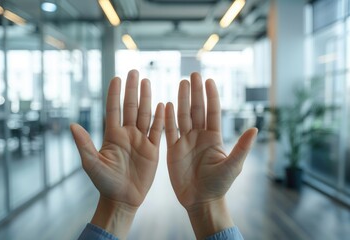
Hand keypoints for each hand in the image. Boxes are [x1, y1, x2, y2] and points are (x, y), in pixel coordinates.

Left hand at [71, 70, 163, 238]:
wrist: (122, 199)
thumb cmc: (104, 183)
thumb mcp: (92, 164)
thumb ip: (84, 144)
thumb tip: (72, 126)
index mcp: (112, 135)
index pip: (114, 109)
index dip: (115, 93)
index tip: (117, 77)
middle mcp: (127, 134)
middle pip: (131, 107)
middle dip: (132, 89)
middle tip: (135, 72)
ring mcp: (140, 140)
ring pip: (145, 114)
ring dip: (146, 98)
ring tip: (147, 82)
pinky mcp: (152, 149)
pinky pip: (157, 130)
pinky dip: (160, 118)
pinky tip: (162, 104)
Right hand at [165, 73, 256, 238]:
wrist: (201, 200)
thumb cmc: (219, 185)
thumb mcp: (233, 166)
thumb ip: (242, 147)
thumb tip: (255, 129)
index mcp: (214, 137)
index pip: (213, 112)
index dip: (211, 96)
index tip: (209, 80)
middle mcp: (200, 136)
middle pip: (196, 110)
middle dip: (195, 92)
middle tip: (193, 75)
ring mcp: (185, 141)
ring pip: (183, 116)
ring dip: (181, 100)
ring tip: (181, 83)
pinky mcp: (173, 150)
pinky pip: (170, 131)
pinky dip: (168, 118)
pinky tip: (166, 105)